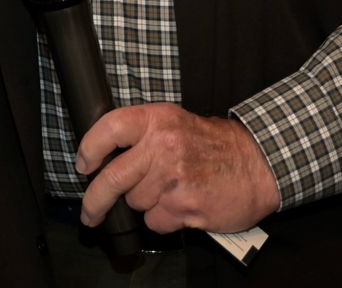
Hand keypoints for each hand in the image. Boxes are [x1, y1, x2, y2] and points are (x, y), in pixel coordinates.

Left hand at [74, 104, 278, 234]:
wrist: (258, 164)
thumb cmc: (213, 145)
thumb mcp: (176, 122)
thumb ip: (142, 134)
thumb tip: (104, 156)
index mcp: (157, 119)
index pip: (109, 128)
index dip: (89, 148)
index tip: (83, 165)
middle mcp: (163, 146)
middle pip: (112, 178)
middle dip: (95, 201)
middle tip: (89, 212)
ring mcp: (174, 178)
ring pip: (135, 203)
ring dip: (144, 204)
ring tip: (168, 191)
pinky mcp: (186, 206)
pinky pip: (155, 222)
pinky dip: (163, 220)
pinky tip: (180, 206)